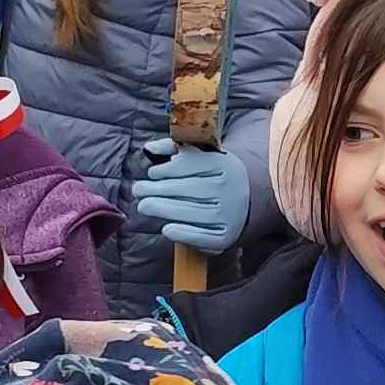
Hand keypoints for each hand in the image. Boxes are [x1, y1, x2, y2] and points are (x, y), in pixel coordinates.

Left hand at [131, 141, 253, 252]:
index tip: (152, 174)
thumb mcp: (199, 156)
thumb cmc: (211, 175)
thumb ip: (172, 147)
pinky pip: (201, 237)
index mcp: (224, 165)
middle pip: (188, 189)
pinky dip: (182, 234)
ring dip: (163, 209)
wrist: (247, 200)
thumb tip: (149, 148)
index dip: (167, 169)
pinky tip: (166, 229)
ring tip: (143, 206)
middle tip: (138, 190)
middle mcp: (229, 189)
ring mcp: (229, 214)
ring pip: (192, 213)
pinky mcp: (225, 237)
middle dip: (158, 190)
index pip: (191, 165)